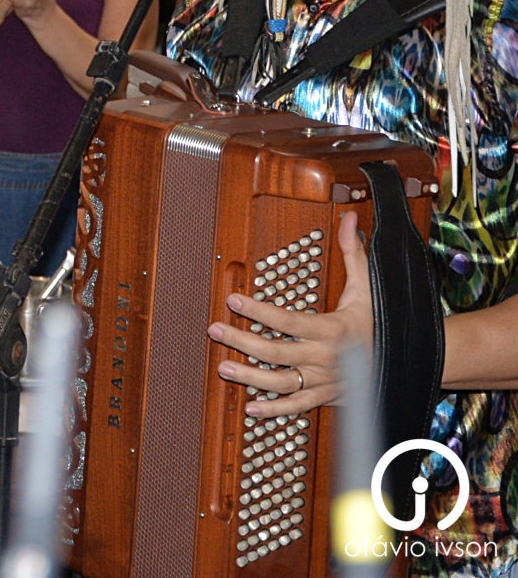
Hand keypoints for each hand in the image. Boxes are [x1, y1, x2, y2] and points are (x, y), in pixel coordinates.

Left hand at [207, 210, 373, 417]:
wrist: (413, 360)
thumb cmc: (383, 321)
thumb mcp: (368, 287)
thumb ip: (353, 253)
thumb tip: (350, 218)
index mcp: (332, 330)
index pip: (288, 321)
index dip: (259, 311)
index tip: (233, 300)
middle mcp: (326, 358)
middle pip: (277, 352)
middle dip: (242, 341)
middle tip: (215, 330)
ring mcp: (326, 381)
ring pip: (282, 382)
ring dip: (250, 377)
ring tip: (223, 367)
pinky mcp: (328, 397)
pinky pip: (299, 406)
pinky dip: (275, 410)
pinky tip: (252, 408)